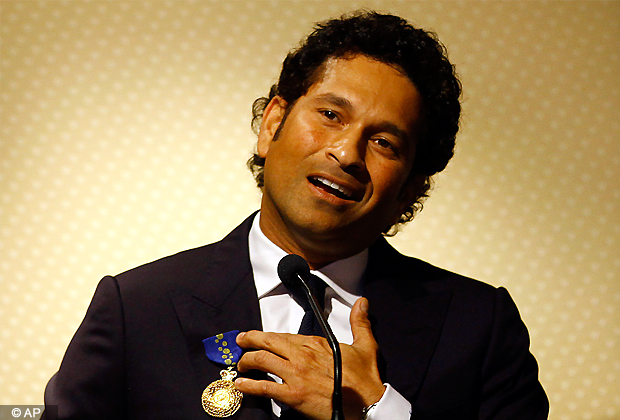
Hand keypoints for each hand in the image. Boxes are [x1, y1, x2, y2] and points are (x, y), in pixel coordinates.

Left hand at [235, 297, 384, 419]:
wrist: (367, 405)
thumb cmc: (365, 380)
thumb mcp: (365, 345)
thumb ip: (360, 322)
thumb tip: (362, 303)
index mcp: (316, 343)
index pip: (284, 335)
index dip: (268, 336)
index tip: (259, 337)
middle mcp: (302, 355)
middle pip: (268, 342)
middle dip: (249, 340)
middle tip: (240, 341)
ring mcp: (296, 374)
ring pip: (262, 360)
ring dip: (246, 361)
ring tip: (240, 365)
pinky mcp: (293, 394)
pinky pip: (265, 386)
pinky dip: (249, 385)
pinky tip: (241, 385)